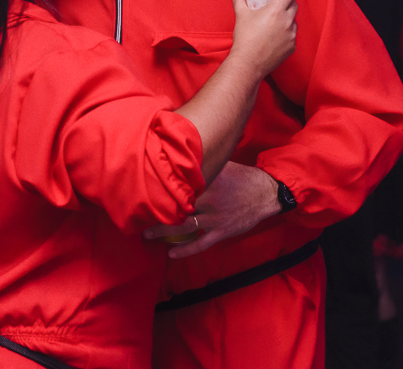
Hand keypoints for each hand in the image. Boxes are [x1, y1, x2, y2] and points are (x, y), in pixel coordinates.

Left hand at [143, 163, 281, 257]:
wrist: (265, 193)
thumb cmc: (241, 176)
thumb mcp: (222, 163)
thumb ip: (202, 161)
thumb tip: (181, 149)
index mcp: (207, 181)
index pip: (179, 184)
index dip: (160, 187)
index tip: (142, 190)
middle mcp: (209, 200)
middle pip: (177, 207)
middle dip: (157, 212)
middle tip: (137, 215)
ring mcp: (215, 218)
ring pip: (184, 227)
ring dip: (164, 232)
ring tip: (147, 235)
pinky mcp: (221, 232)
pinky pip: (200, 244)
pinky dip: (185, 250)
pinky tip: (171, 253)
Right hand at [229, 0, 297, 80]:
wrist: (248, 62)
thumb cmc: (245, 39)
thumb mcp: (242, 16)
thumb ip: (239, 1)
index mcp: (276, 10)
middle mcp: (287, 21)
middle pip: (293, 4)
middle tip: (279, 0)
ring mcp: (291, 35)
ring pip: (293, 20)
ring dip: (286, 17)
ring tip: (273, 21)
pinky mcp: (291, 47)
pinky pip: (292, 34)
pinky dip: (286, 31)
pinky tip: (275, 35)